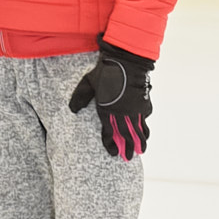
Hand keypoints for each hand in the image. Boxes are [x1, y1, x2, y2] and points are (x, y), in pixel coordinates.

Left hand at [68, 42, 152, 160]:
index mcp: (106, 109)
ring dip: (140, 141)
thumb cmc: (105, 71)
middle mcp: (121, 112)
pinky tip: (145, 131)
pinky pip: (145, 117)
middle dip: (128, 148)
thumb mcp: (87, 83)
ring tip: (141, 150)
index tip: (113, 153)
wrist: (126, 61)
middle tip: (129, 158)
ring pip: (138, 129)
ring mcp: (134, 108)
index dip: (110, 144)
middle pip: (125, 135)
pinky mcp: (144, 102)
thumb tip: (72, 109)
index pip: (108, 132)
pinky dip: (145, 125)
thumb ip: (80, 98)